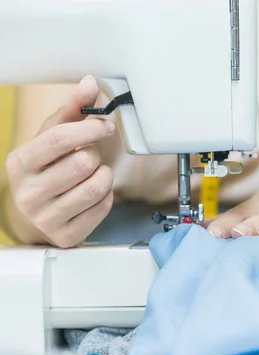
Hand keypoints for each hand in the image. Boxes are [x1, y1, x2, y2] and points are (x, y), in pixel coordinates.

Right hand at [4, 76, 114, 247]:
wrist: (37, 214)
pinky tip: (93, 194)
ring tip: (93, 174)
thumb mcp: (52, 137)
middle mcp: (28, 193)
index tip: (106, 126)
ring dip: (105, 176)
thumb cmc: (48, 169)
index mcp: (20, 163)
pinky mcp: (66, 235)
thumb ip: (73, 110)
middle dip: (95, 156)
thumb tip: (90, 83)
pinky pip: (103, 207)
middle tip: (90, 158)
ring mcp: (45, 218)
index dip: (89, 128)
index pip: (58, 139)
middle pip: (83, 163)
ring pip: (96, 186)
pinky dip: (107, 196)